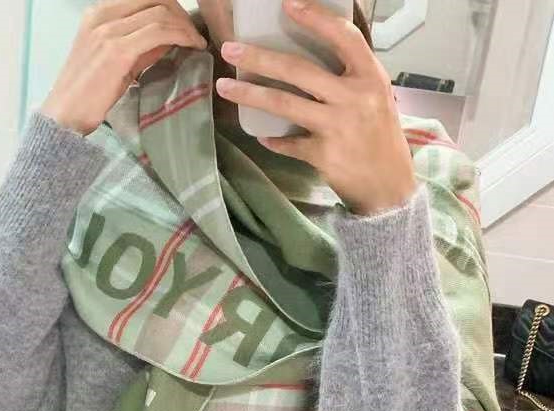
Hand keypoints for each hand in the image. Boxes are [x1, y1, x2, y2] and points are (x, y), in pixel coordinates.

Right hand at [41, 0, 207, 134]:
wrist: (64, 116)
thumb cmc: (87, 95)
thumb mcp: (115, 62)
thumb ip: (139, 46)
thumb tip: (168, 38)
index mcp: (98, 13)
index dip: (169, 7)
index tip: (184, 26)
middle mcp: (101, 15)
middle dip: (179, 13)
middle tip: (193, 33)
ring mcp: (108, 30)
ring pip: (159, 11)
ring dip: (184, 25)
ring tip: (196, 41)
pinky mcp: (117, 50)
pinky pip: (158, 31)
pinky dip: (181, 35)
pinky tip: (192, 46)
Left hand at [215, 0, 416, 215]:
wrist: (390, 188)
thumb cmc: (380, 138)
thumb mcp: (376, 98)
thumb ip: (350, 78)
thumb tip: (306, 60)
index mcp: (370, 77)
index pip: (343, 37)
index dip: (316, 17)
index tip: (288, 4)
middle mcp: (354, 98)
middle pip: (299, 70)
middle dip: (260, 57)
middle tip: (230, 49)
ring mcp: (337, 127)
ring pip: (284, 104)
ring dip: (249, 94)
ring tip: (224, 86)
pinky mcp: (323, 155)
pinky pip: (288, 143)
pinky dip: (273, 139)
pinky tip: (262, 136)